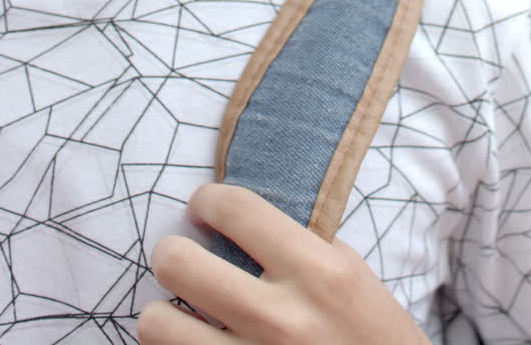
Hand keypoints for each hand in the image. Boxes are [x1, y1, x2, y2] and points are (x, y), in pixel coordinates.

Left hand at [137, 184, 430, 343]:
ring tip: (180, 316)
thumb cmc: (375, 340)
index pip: (237, 209)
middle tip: (182, 260)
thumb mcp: (351, 278)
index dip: (207, 200)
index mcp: (318, 272)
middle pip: (178, 263)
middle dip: (171, 254)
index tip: (203, 207)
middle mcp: (281, 318)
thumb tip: (239, 217)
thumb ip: (300, 246)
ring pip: (155, 325)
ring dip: (162, 316)